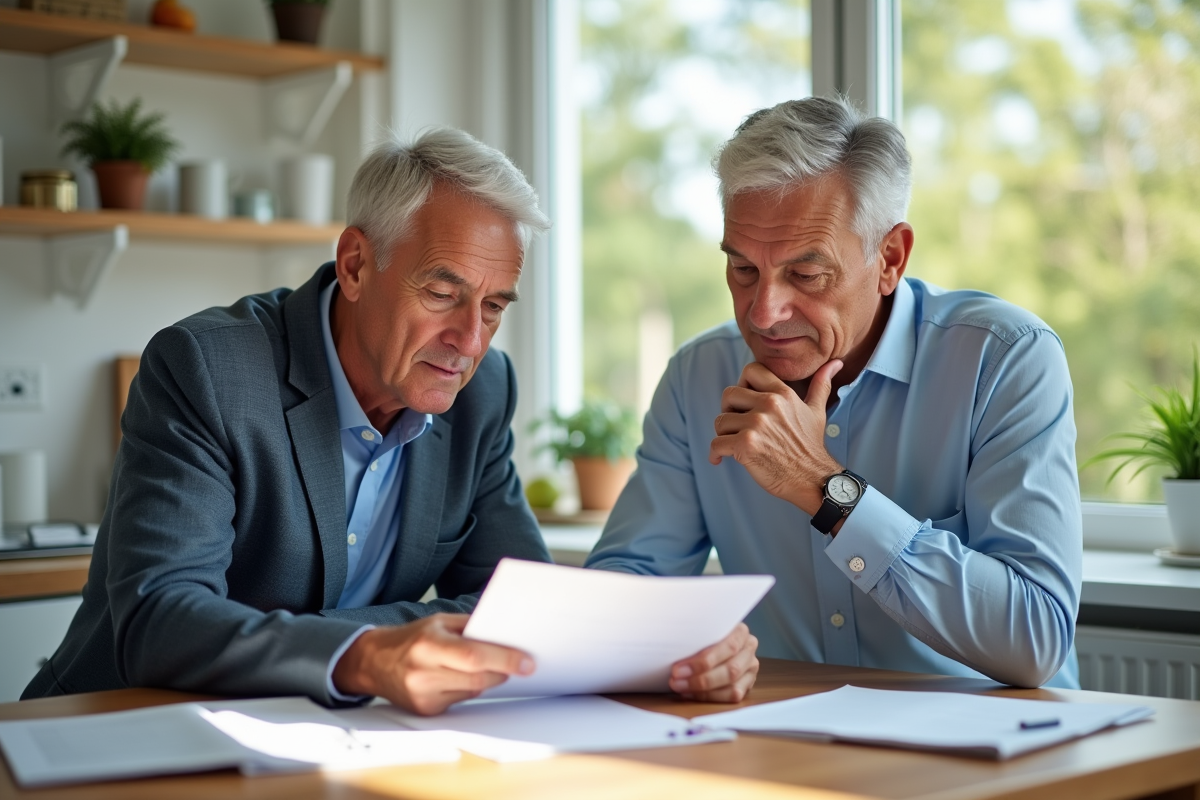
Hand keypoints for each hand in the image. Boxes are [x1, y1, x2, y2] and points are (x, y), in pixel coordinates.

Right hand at [332, 613, 533, 715]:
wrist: (374, 662)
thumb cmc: (412, 638)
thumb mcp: (440, 622)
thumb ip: (471, 627)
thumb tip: (506, 633)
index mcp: (428, 646)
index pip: (474, 657)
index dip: (504, 659)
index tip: (527, 663)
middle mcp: (423, 673)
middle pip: (478, 677)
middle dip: (502, 670)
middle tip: (520, 663)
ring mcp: (423, 696)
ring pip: (473, 690)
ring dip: (488, 679)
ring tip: (489, 665)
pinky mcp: (426, 711)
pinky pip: (461, 700)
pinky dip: (470, 688)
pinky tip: (462, 677)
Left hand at [669, 623, 758, 701]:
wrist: (709, 639)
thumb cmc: (700, 633)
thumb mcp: (699, 628)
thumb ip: (694, 635)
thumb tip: (671, 642)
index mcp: (740, 631)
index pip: (728, 647)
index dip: (703, 661)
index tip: (678, 669)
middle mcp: (749, 648)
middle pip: (730, 669)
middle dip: (700, 679)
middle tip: (676, 681)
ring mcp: (751, 667)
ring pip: (732, 686)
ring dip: (703, 691)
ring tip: (681, 688)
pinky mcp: (747, 683)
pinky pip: (732, 696)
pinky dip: (710, 697)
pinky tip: (691, 693)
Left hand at [709, 360, 843, 514]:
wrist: (812, 479)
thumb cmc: (811, 446)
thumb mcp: (817, 411)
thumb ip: (820, 384)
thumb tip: (836, 363)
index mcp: (783, 394)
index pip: (750, 370)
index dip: (743, 383)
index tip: (745, 401)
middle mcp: (769, 405)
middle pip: (728, 394)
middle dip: (728, 410)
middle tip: (736, 424)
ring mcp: (756, 425)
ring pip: (720, 421)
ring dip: (723, 434)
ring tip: (735, 443)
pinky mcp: (745, 445)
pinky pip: (716, 444)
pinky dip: (715, 453)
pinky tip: (721, 459)